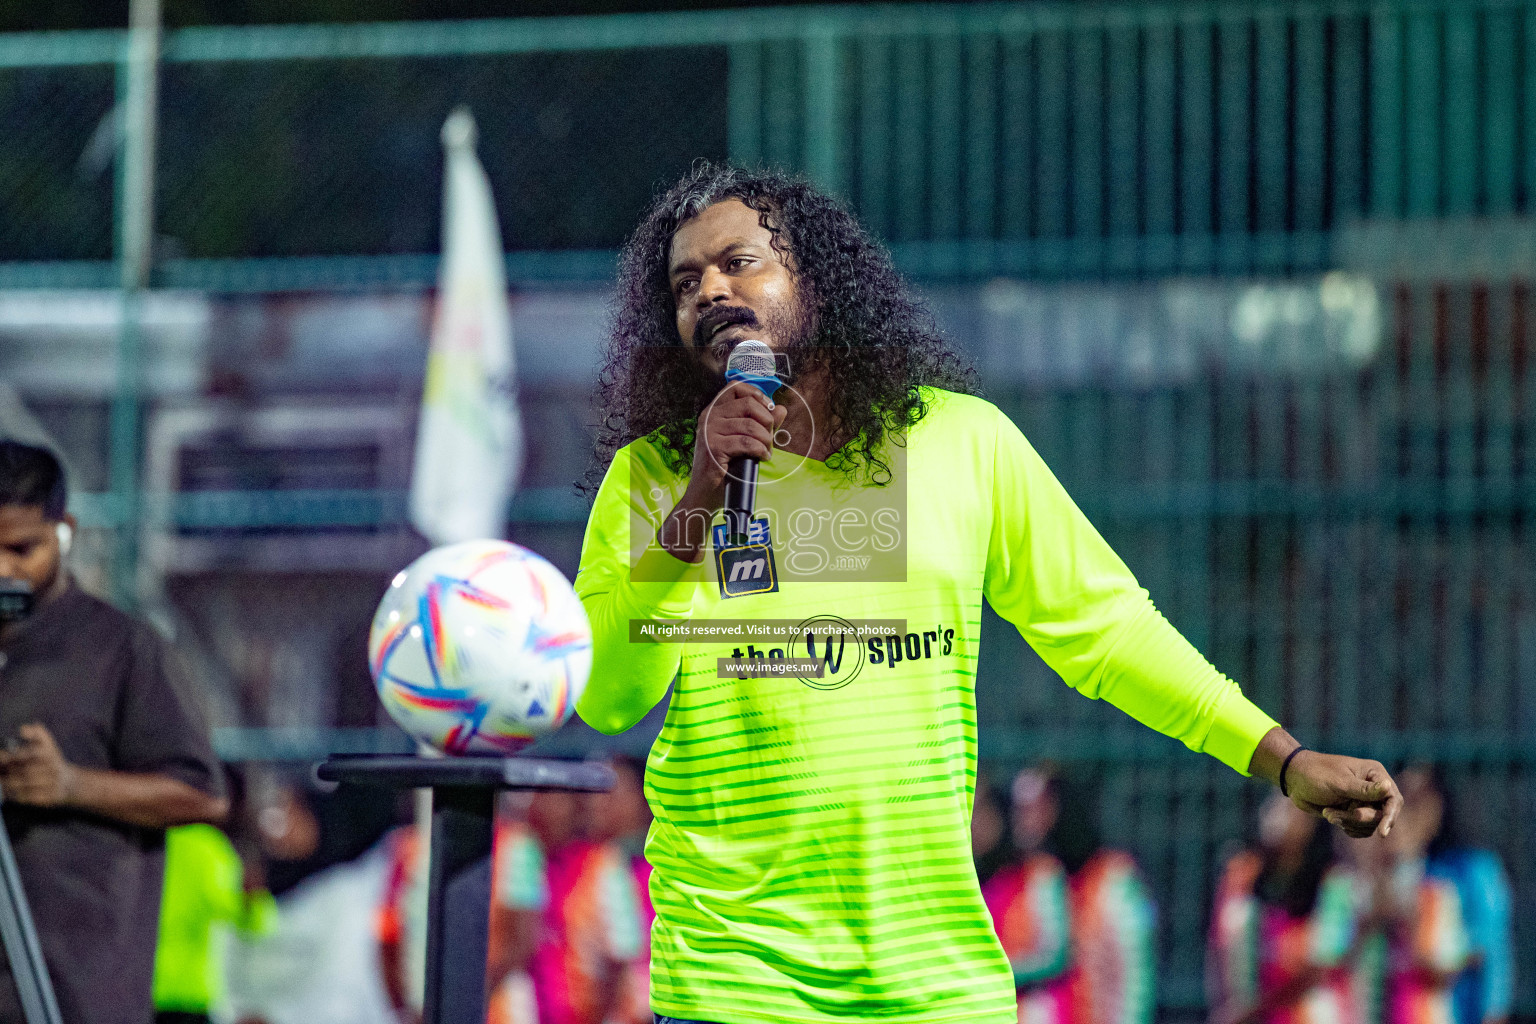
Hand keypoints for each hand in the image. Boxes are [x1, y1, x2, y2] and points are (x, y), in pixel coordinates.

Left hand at [0, 723, 79, 808]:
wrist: (69, 783)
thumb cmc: (51, 760)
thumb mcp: (48, 744)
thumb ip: (37, 732)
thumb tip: (23, 729)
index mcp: (51, 755)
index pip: (30, 754)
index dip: (13, 756)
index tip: (2, 756)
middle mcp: (53, 769)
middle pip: (26, 771)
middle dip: (9, 771)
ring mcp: (52, 784)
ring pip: (26, 785)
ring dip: (10, 784)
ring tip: (1, 781)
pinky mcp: (50, 798)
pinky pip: (30, 798)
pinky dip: (17, 795)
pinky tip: (9, 792)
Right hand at [686, 380, 786, 509]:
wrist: (706, 493)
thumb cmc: (724, 466)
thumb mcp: (744, 440)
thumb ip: (761, 424)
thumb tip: (781, 409)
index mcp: (713, 411)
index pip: (735, 387)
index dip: (757, 394)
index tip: (769, 409)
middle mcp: (709, 417)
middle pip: (748, 404)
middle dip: (766, 421)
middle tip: (770, 437)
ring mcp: (709, 431)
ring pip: (750, 425)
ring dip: (766, 440)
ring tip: (767, 451)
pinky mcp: (714, 448)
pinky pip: (746, 443)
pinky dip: (760, 450)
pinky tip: (763, 457)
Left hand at [1285, 749, 1401, 838]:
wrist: (1294, 779)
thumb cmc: (1315, 774)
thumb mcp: (1339, 782)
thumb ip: (1364, 790)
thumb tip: (1388, 786)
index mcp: (1374, 774)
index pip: (1393, 799)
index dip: (1390, 817)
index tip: (1382, 832)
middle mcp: (1373, 788)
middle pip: (1381, 816)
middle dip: (1358, 818)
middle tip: (1335, 815)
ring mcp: (1364, 801)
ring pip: (1370, 825)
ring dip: (1349, 823)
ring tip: (1328, 814)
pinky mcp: (1354, 812)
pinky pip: (1360, 829)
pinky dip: (1347, 827)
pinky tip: (1331, 816)